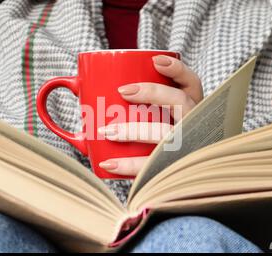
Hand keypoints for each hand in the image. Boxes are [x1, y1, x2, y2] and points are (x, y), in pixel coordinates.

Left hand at [98, 55, 202, 176]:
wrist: (179, 178)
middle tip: (123, 91)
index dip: (177, 70)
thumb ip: (126, 100)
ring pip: (166, 134)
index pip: (192, 84)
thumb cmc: (154, 136)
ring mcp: (186, 147)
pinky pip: (152, 166)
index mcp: (190, 107)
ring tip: (107, 131)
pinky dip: (128, 166)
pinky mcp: (172, 167)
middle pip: (181, 103)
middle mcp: (193, 125)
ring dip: (135, 131)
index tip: (155, 61)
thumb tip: (78, 85)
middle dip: (153, 93)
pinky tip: (108, 163)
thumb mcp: (152, 115)